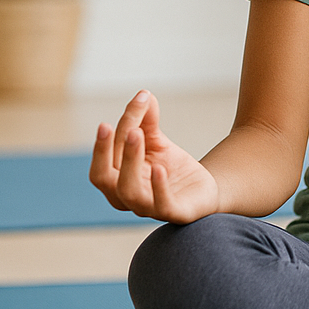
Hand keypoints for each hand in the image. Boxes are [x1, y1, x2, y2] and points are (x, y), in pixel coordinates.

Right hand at [89, 89, 220, 223]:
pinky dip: (158, 187)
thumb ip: (148, 122)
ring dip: (130, 161)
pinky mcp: (173, 214)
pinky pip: (161, 204)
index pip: (107, 154)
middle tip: (122, 124)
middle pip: (105, 176)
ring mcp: (147, 208)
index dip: (118, 127)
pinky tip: (160, 168)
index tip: (139, 98)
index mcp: (115, 179)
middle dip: (107, 149)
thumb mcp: (157, 142)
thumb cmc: (172, 169)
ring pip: (127, 191)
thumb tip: (144, 94)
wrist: (202, 192)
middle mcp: (125, 197)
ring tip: (137, 135)